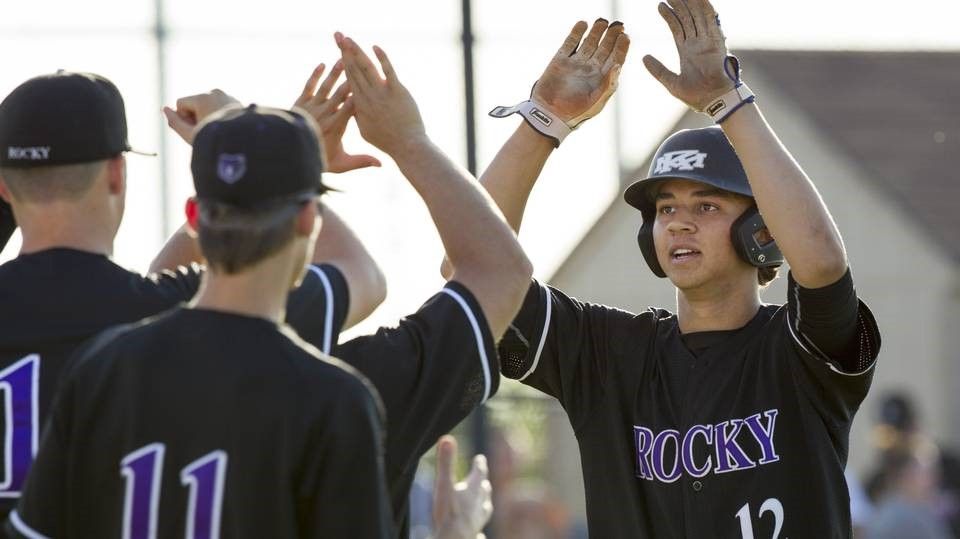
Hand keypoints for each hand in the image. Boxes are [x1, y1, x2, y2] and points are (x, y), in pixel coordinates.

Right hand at [163, 89, 240, 143]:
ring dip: (207, 117)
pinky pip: (219, 107)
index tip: (195, 129)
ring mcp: (227, 96)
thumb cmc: (216, 141)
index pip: (180, 103)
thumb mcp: (190, 134)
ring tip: (218, 131)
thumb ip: (174, 122)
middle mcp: (215, 93)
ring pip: (206, 106)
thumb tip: (165, 109)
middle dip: (196, 117)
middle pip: (193, 104)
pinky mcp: (235, 102)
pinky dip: (219, 116)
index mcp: (203, 97)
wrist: (244, 144)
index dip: (183, 119)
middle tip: (207, 132)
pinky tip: (226, 128)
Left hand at [293, 60, 380, 173]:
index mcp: (336, 126)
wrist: (291, 154)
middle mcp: (325, 114)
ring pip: (325, 87)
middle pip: (340, 94)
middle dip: (349, 79)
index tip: (371, 85)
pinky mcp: (301, 103)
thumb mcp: (342, 164)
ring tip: (342, 60)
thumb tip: (381, 165)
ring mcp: (312, 107)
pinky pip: (309, 86)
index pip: (351, 108)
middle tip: (358, 66)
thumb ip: (361, 162)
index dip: (360, 96)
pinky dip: (315, 75)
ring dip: (334, 74)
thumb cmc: (320, 160)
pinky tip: (322, 64)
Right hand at [336, 32, 426, 156]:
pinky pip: (388, 71)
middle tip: (338, 35)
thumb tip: (353, 108)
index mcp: (359, 105)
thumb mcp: (366, 130)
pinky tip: (375, 47)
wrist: (406, 146)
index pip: (349, 79)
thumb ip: (358, 116)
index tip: (338, 50)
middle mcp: (368, 97)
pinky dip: (382, 58)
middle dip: (345, 51)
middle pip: (353, 69)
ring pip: (366, 68)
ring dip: (357, 51)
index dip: (343, 63)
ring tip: (348, 38)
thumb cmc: (387, 141)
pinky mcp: (397, 91)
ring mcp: (382, 93)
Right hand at [432, 436, 492, 538]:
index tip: (480, 458)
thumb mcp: (444, 485)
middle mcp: (478, 506)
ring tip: (485, 504)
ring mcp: (477, 522)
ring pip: (485, 510)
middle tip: (484, 479)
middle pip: (484, 492)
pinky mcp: (473, 537)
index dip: (479, 465)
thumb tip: (446, 438)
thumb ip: (446, 463)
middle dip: (483, 484)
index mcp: (472, 491)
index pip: (479, 473)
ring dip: (485, 504)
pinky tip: (480, 536)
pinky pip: (479, 533)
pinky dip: (479, 531)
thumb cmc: (448, 514)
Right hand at [533, 19, 629, 125]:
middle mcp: (590, 69)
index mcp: (602, 79)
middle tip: (617, 25)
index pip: (615, 59)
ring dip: (596, 32)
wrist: (548, 116)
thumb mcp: (596, 103)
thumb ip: (609, 85)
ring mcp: (575, 64)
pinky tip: (583, 24)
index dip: (621, 47)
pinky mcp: (560, 61)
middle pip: (604, 48)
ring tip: (602, 21)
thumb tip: (619, 65)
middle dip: (611, 36)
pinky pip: (570, 44)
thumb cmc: (575, 114)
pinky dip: (576, 33)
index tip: (625, 36)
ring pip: (589, 43)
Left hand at [643, 0, 735, 110]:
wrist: (713, 102)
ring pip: (697, 16)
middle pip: (687, 18)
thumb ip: (658, 69)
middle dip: (678, 5)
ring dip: (689, 3)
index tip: (660, 5)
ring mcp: (707, 41)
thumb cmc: (696, 96)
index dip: (669, 16)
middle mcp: (698, 43)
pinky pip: (711, 21)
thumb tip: (644, 58)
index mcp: (688, 51)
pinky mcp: (716, 42)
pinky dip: (705, 8)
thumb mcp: (671, 82)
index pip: (678, 28)